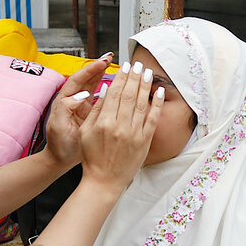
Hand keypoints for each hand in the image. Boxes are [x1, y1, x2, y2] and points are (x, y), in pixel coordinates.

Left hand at [44, 54, 113, 167]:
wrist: (60, 159)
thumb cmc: (58, 144)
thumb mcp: (59, 126)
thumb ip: (66, 108)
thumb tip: (80, 95)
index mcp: (65, 101)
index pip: (78, 80)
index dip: (90, 70)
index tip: (102, 63)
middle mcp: (73, 100)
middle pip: (86, 79)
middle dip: (98, 67)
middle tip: (110, 58)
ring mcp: (82, 106)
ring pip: (94, 86)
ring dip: (104, 75)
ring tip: (116, 66)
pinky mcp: (90, 114)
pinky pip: (100, 98)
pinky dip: (108, 90)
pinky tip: (118, 85)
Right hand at [79, 60, 163, 193]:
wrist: (104, 181)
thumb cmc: (92, 158)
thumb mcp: (86, 132)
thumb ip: (96, 110)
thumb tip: (106, 90)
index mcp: (104, 122)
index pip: (115, 93)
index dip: (121, 77)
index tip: (125, 67)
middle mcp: (120, 126)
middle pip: (130, 95)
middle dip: (135, 77)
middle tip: (138, 64)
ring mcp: (134, 134)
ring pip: (142, 104)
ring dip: (146, 86)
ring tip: (148, 72)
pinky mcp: (144, 142)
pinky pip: (153, 119)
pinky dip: (157, 104)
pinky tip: (159, 92)